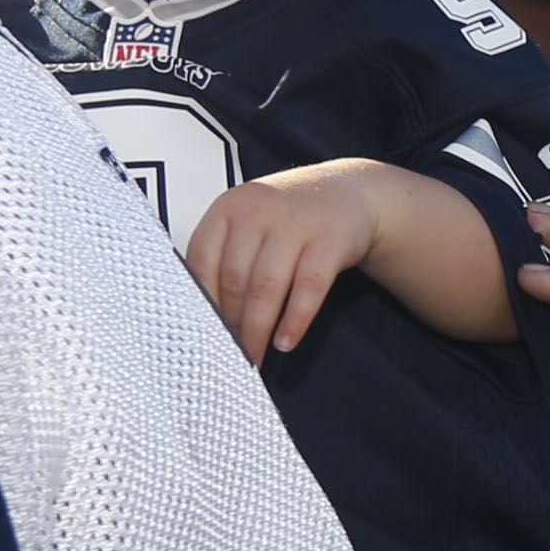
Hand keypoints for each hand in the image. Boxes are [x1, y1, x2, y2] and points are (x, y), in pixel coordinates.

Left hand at [184, 165, 383, 354]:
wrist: (349, 192)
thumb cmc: (290, 216)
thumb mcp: (249, 220)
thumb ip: (224, 254)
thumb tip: (202, 313)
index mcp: (229, 207)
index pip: (201, 260)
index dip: (200, 301)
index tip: (201, 332)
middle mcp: (259, 210)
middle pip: (234, 280)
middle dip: (231, 324)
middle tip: (229, 353)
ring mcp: (296, 223)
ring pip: (267, 287)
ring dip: (258, 329)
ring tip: (254, 357)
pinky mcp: (330, 240)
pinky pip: (308, 288)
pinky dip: (295, 320)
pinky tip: (286, 341)